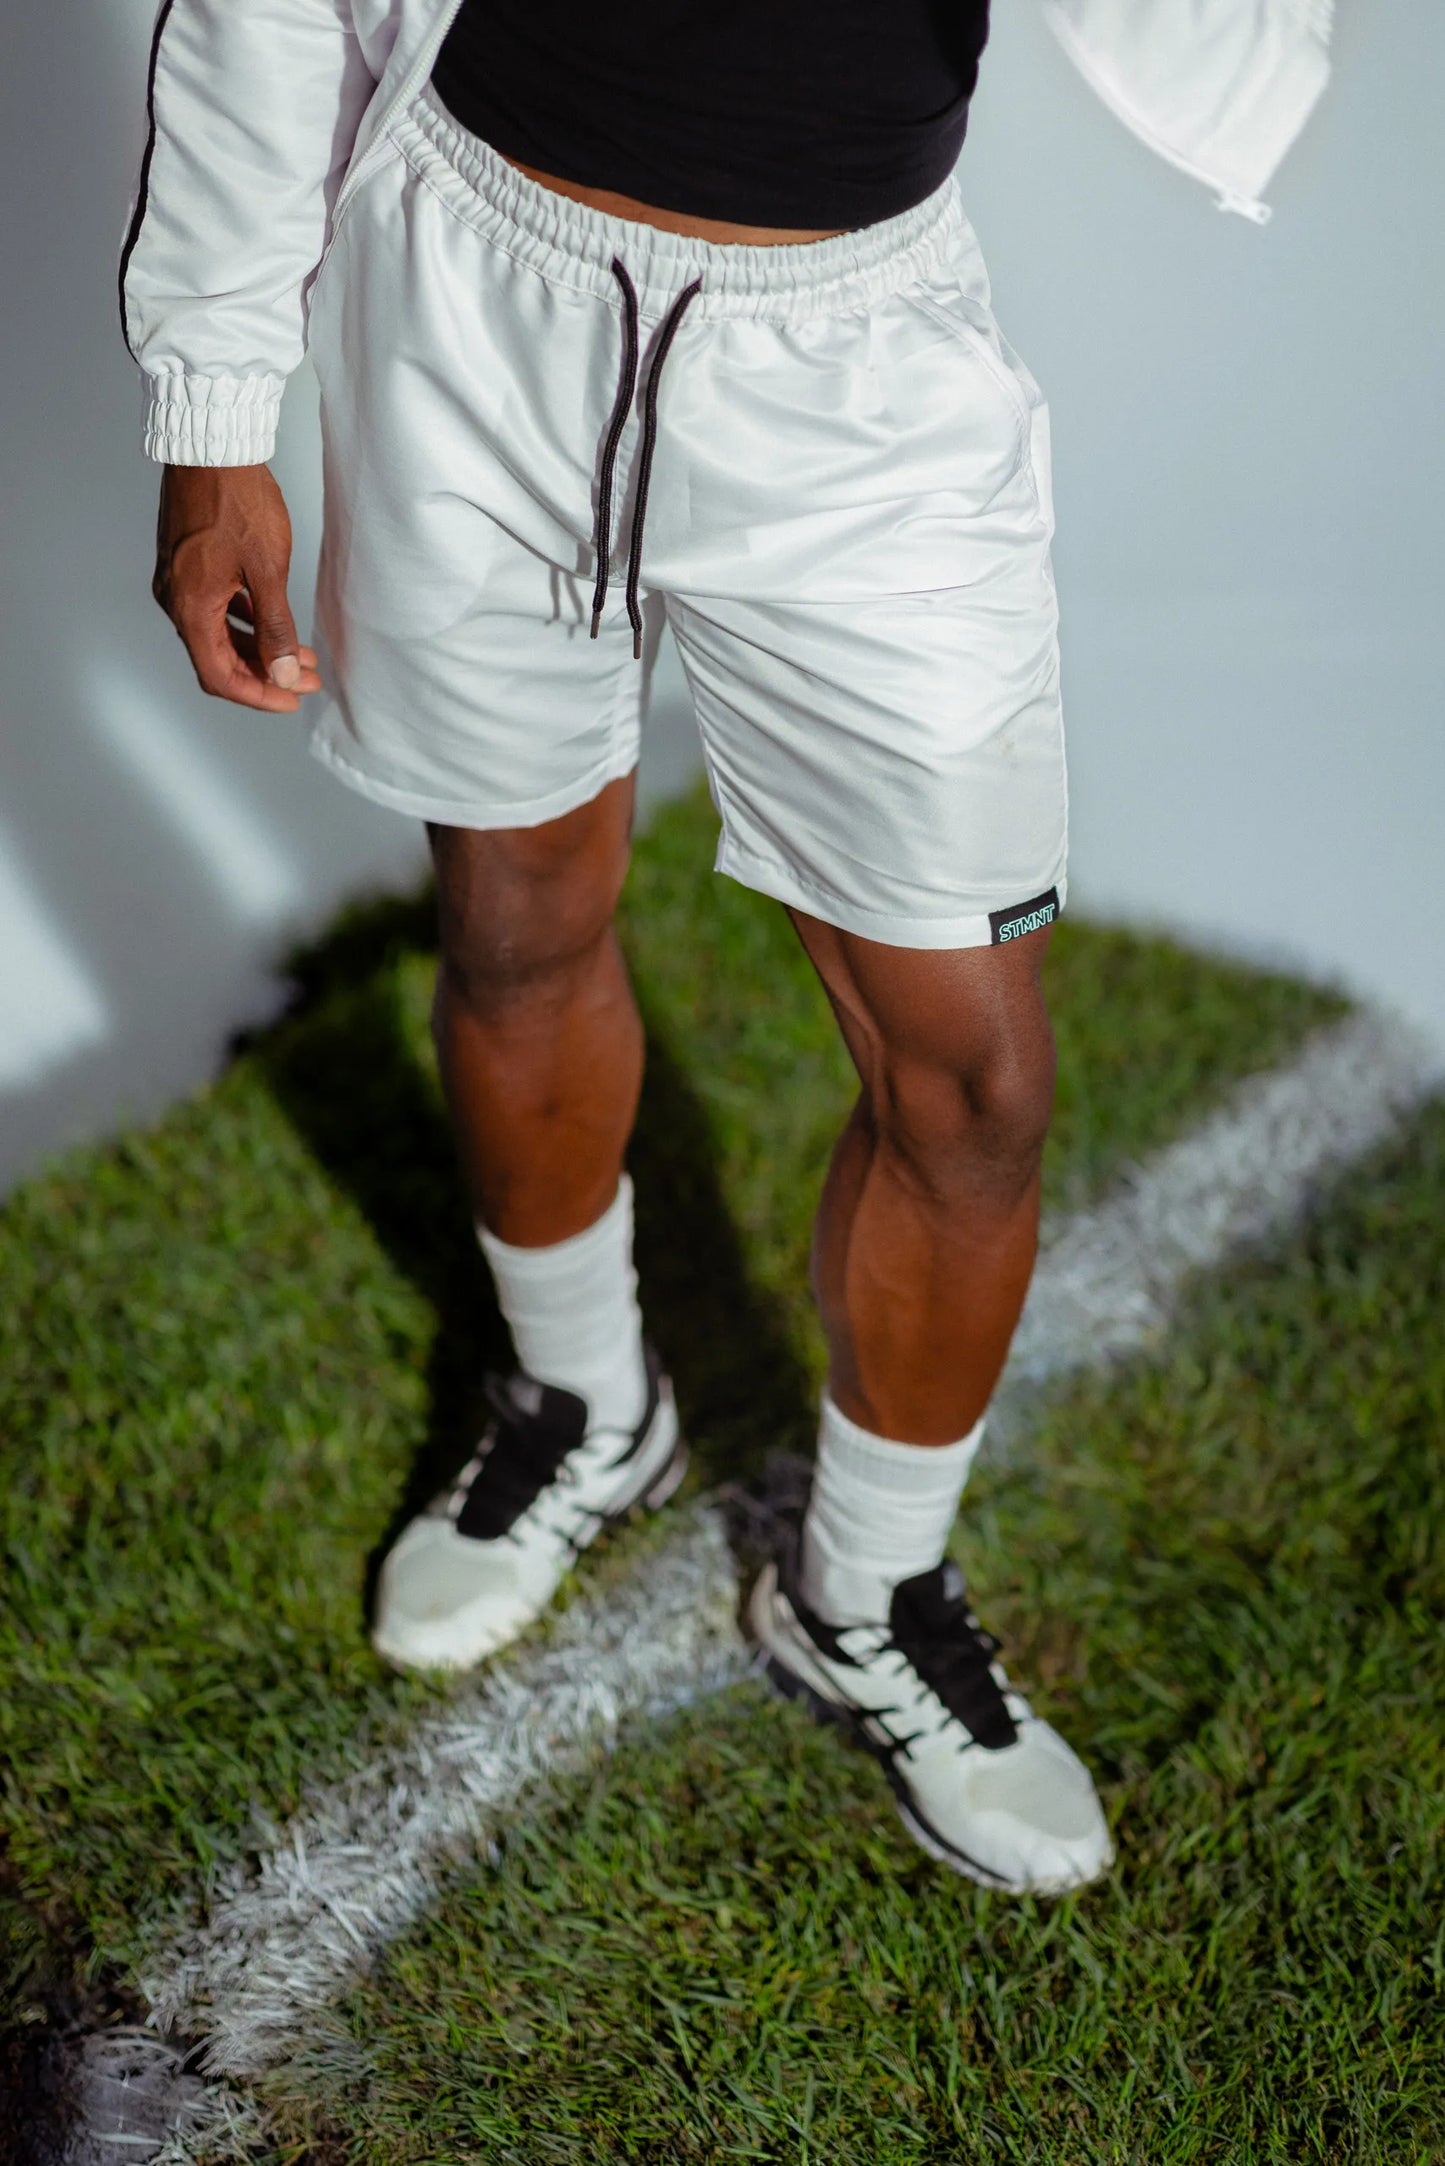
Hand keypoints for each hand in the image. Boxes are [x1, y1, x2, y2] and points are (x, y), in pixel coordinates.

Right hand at [152, 464, 322, 712]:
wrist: (212, 446)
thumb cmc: (238, 500)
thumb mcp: (267, 570)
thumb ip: (275, 627)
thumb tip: (283, 674)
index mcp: (190, 607)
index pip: (220, 675)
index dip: (258, 696)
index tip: (292, 698)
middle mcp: (176, 600)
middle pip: (218, 660)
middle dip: (265, 674)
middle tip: (305, 679)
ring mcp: (178, 582)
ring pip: (217, 635)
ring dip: (258, 649)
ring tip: (298, 656)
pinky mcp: (187, 566)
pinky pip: (214, 610)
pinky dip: (244, 623)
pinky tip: (272, 624)